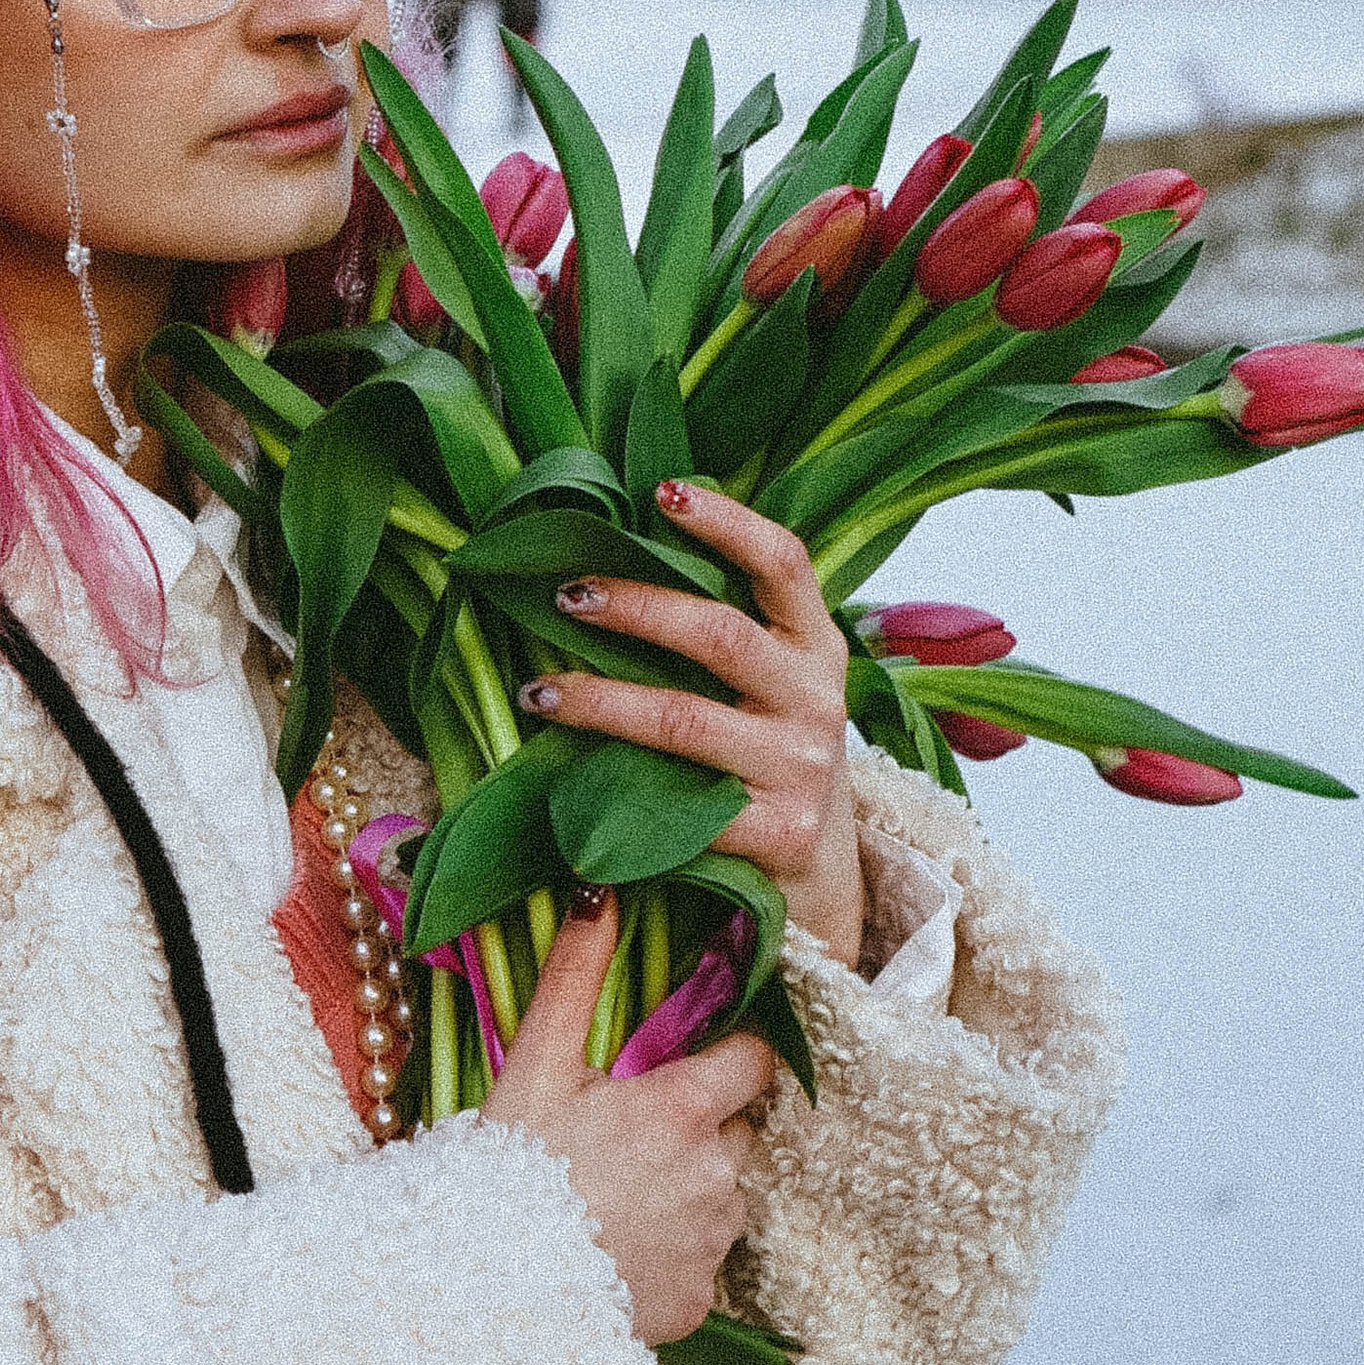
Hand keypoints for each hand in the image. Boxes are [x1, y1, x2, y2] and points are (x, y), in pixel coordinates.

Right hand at [484, 896, 776, 1345]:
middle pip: (738, 1130)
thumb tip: (599, 890)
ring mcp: (711, 1241)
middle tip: (630, 1136)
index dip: (727, 1057)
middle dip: (702, 1127)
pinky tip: (619, 1248)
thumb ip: (576, 974)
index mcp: (683, 1108)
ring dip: (689, 1190)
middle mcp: (715, 1173)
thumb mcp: (537, 1062)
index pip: (754, 1061)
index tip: (690, 1064)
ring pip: (723, 1197)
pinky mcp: (701, 1300)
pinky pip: (703, 1262)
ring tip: (617, 1195)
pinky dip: (674, 1254)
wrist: (487, 1285)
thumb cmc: (509, 1165)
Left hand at [520, 483, 866, 970]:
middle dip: (634, 607)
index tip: (664, 491)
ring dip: (600, 701)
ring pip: (684, 720)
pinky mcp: (778, 834)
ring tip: (538, 689)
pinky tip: (566, 783)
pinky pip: (683, 805)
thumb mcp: (774, 684)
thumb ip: (724, 631)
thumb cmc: (771, 754)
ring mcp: (799, 768)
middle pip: (719, 635)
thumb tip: (612, 557)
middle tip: (566, 594)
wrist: (826, 873)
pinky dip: (618, 791)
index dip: (729, 522)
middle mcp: (815, 700)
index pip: (785, 564)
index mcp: (816, 646)